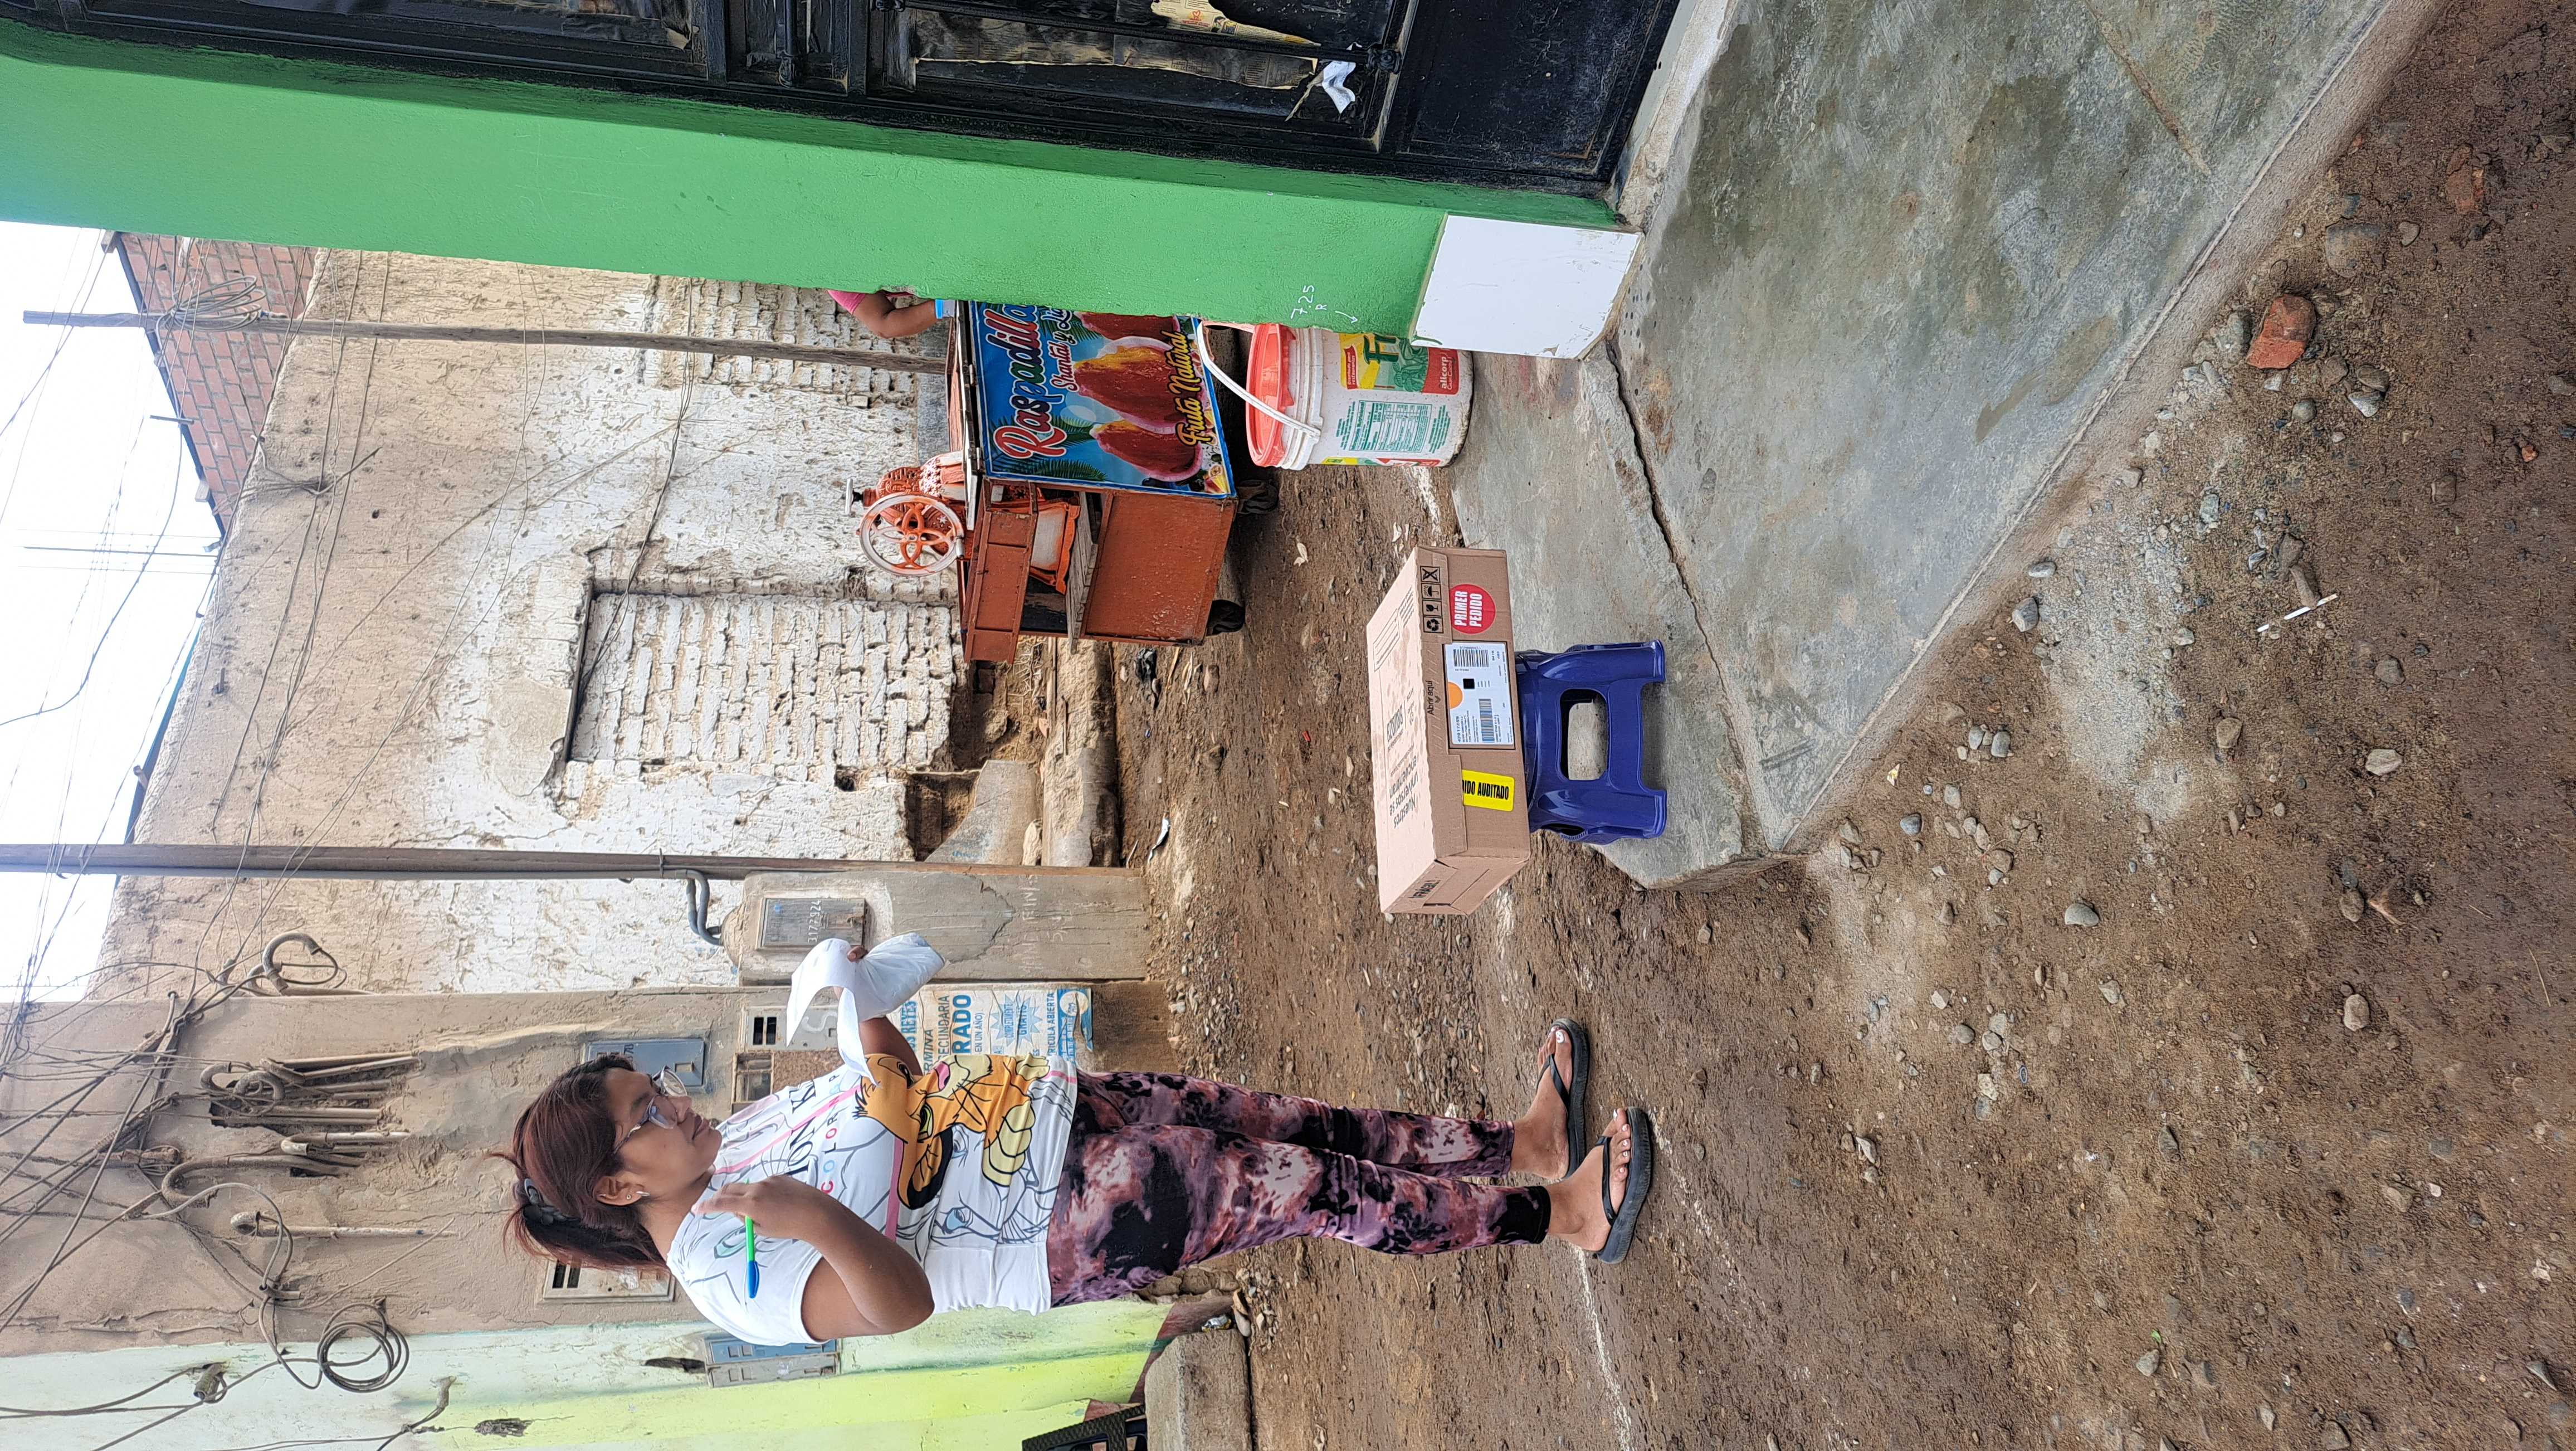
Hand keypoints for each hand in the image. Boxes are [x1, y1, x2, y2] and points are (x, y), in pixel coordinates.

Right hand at [694, 1176, 845, 1243]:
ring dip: (746, 1197)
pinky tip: (778, 1203)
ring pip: (748, 1187)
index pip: (721, 1203)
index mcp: (751, 1204)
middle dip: (720, 1196)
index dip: (706, 1206)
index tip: (696, 1208)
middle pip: (729, 1189)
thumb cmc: (790, 1227)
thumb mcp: (762, 1229)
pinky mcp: (779, 1176)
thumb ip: (745, 1218)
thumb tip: (735, 1210)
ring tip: (765, 1212)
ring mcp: (768, 1180)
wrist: (817, 1213)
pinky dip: (763, 1193)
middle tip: (715, 1205)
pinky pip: (764, 1185)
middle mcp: (757, 1189)